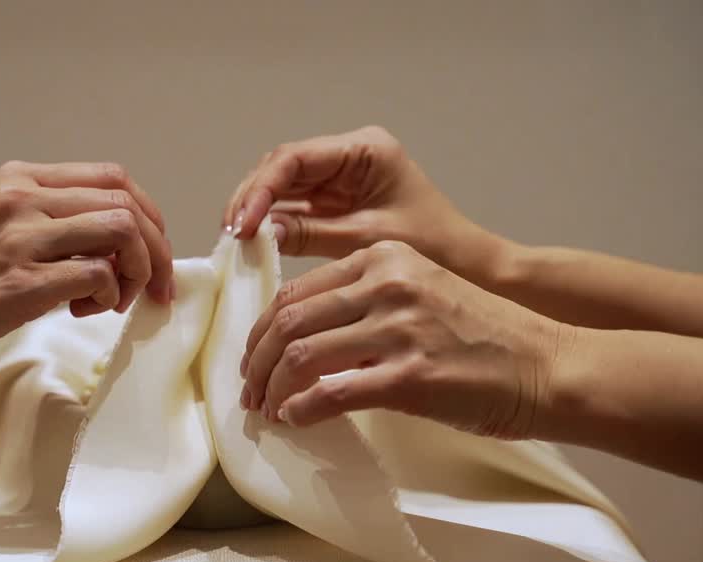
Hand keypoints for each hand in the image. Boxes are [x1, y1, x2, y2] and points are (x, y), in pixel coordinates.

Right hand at [0, 160, 173, 375]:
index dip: (148, 216)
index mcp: (17, 180)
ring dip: (137, 270)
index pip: (112, 178)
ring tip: (114, 300)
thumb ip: (46, 223)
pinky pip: (99, 275)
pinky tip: (85, 311)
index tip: (153, 253)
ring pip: (122, 230)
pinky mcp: (22, 282)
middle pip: (127, 202)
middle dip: (156, 248)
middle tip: (154, 287)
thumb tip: (112, 247)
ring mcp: (21, 238)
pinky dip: (110, 296)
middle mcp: (22, 198)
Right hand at [223, 125, 505, 281]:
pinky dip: (273, 223)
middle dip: (251, 197)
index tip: (242, 224)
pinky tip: (255, 243)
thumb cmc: (435, 249)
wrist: (472, 269)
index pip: (295, 159)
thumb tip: (259, 232)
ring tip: (236, 241)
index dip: (261, 189)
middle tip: (230, 234)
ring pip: (282, 185)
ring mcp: (342, 177)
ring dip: (257, 210)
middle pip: (282, 167)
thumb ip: (311, 233)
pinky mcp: (337, 202)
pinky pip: (295, 205)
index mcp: (365, 150)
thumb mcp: (367, 241)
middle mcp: (350, 156)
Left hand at [239, 241, 566, 438]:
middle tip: (249, 392)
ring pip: (301, 355)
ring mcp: (398, 328)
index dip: (263, 331)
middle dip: (257, 362)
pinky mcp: (410, 375)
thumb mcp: (422, 295)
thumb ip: (366, 303)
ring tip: (266, 410)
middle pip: (289, 321)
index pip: (297, 292)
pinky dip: (302, 409)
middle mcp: (388, 284)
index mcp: (385, 258)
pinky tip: (295, 420)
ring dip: (272, 389)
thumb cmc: (486, 339)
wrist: (547, 367)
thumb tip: (306, 341)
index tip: (254, 360)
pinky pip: (331, 393)